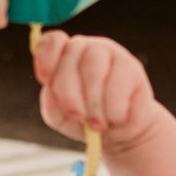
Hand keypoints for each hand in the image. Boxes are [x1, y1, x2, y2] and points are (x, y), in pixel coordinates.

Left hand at [33, 31, 159, 152]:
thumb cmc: (85, 120)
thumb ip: (51, 102)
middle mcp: (84, 48)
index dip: (46, 58)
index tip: (45, 79)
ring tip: (97, 123)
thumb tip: (51, 89)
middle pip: (70, 60)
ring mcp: (108, 52)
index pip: (52, 42)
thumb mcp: (59, 117)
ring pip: (93, 71)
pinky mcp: (131, 65)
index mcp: (62, 56)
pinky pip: (116, 85)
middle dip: (69, 95)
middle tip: (77, 117)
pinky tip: (116, 118)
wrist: (120, 133)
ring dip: (92, 104)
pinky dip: (112, 109)